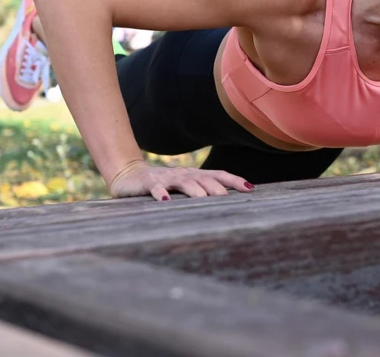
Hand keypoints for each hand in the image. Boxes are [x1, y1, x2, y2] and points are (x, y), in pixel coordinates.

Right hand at [108, 160, 253, 200]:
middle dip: (217, 188)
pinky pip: (156, 187)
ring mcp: (167, 177)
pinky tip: (164, 200)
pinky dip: (160, 193)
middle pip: (204, 179)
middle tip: (227, 198)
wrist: (129, 174)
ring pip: (184, 182)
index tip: (250, 189)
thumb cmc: (163, 184)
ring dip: (194, 190)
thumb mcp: (184, 188)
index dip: (234, 181)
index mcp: (195, 176)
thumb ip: (202, 193)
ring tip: (202, 199)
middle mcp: (184, 174)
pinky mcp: (148, 182)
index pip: (219, 175)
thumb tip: (227, 205)